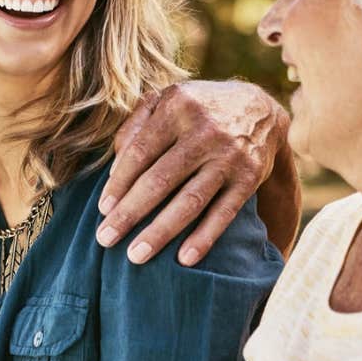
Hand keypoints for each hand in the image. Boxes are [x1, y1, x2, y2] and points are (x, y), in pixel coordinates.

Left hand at [96, 80, 292, 265]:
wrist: (259, 109)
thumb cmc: (196, 110)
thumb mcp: (166, 101)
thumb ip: (136, 127)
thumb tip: (115, 170)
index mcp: (177, 107)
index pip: (140, 151)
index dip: (119, 183)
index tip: (102, 210)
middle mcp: (205, 131)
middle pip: (160, 179)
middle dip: (130, 213)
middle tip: (105, 239)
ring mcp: (229, 157)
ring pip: (190, 201)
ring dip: (160, 232)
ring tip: (136, 256)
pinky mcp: (249, 178)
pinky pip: (224, 213)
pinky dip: (205, 237)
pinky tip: (184, 259)